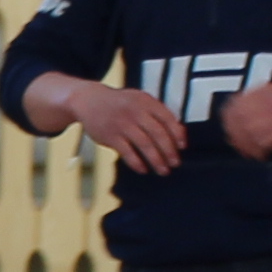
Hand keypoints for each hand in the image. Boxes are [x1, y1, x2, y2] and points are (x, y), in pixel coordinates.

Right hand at [57, 80, 188, 178]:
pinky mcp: (110, 136)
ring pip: (145, 145)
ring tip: (163, 171)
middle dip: (169, 151)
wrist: (88, 100)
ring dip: (156, 160)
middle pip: (158, 134)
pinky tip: (143, 170)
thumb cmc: (120, 103)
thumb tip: (179, 133)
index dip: (177, 134)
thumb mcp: (139, 100)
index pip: (167, 119)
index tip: (182, 147)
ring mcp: (122, 124)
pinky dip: (137, 163)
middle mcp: (135, 111)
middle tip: (175, 163)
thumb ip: (157, 113)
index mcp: (146, 101)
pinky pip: (127, 152)